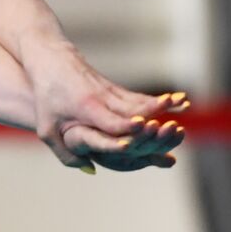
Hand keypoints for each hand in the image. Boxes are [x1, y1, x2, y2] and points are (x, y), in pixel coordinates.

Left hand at [22, 39, 185, 170]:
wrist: (51, 61)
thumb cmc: (47, 99)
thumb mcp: (47, 129)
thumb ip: (65, 153)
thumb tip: (91, 170)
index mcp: (85, 109)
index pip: (110, 121)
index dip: (126, 128)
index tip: (143, 130)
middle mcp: (101, 99)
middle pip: (130, 109)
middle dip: (152, 115)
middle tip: (173, 120)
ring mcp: (110, 92)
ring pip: (138, 100)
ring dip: (161, 104)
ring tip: (183, 103)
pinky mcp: (115, 88)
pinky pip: (139, 97)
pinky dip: (157, 100)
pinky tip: (178, 100)